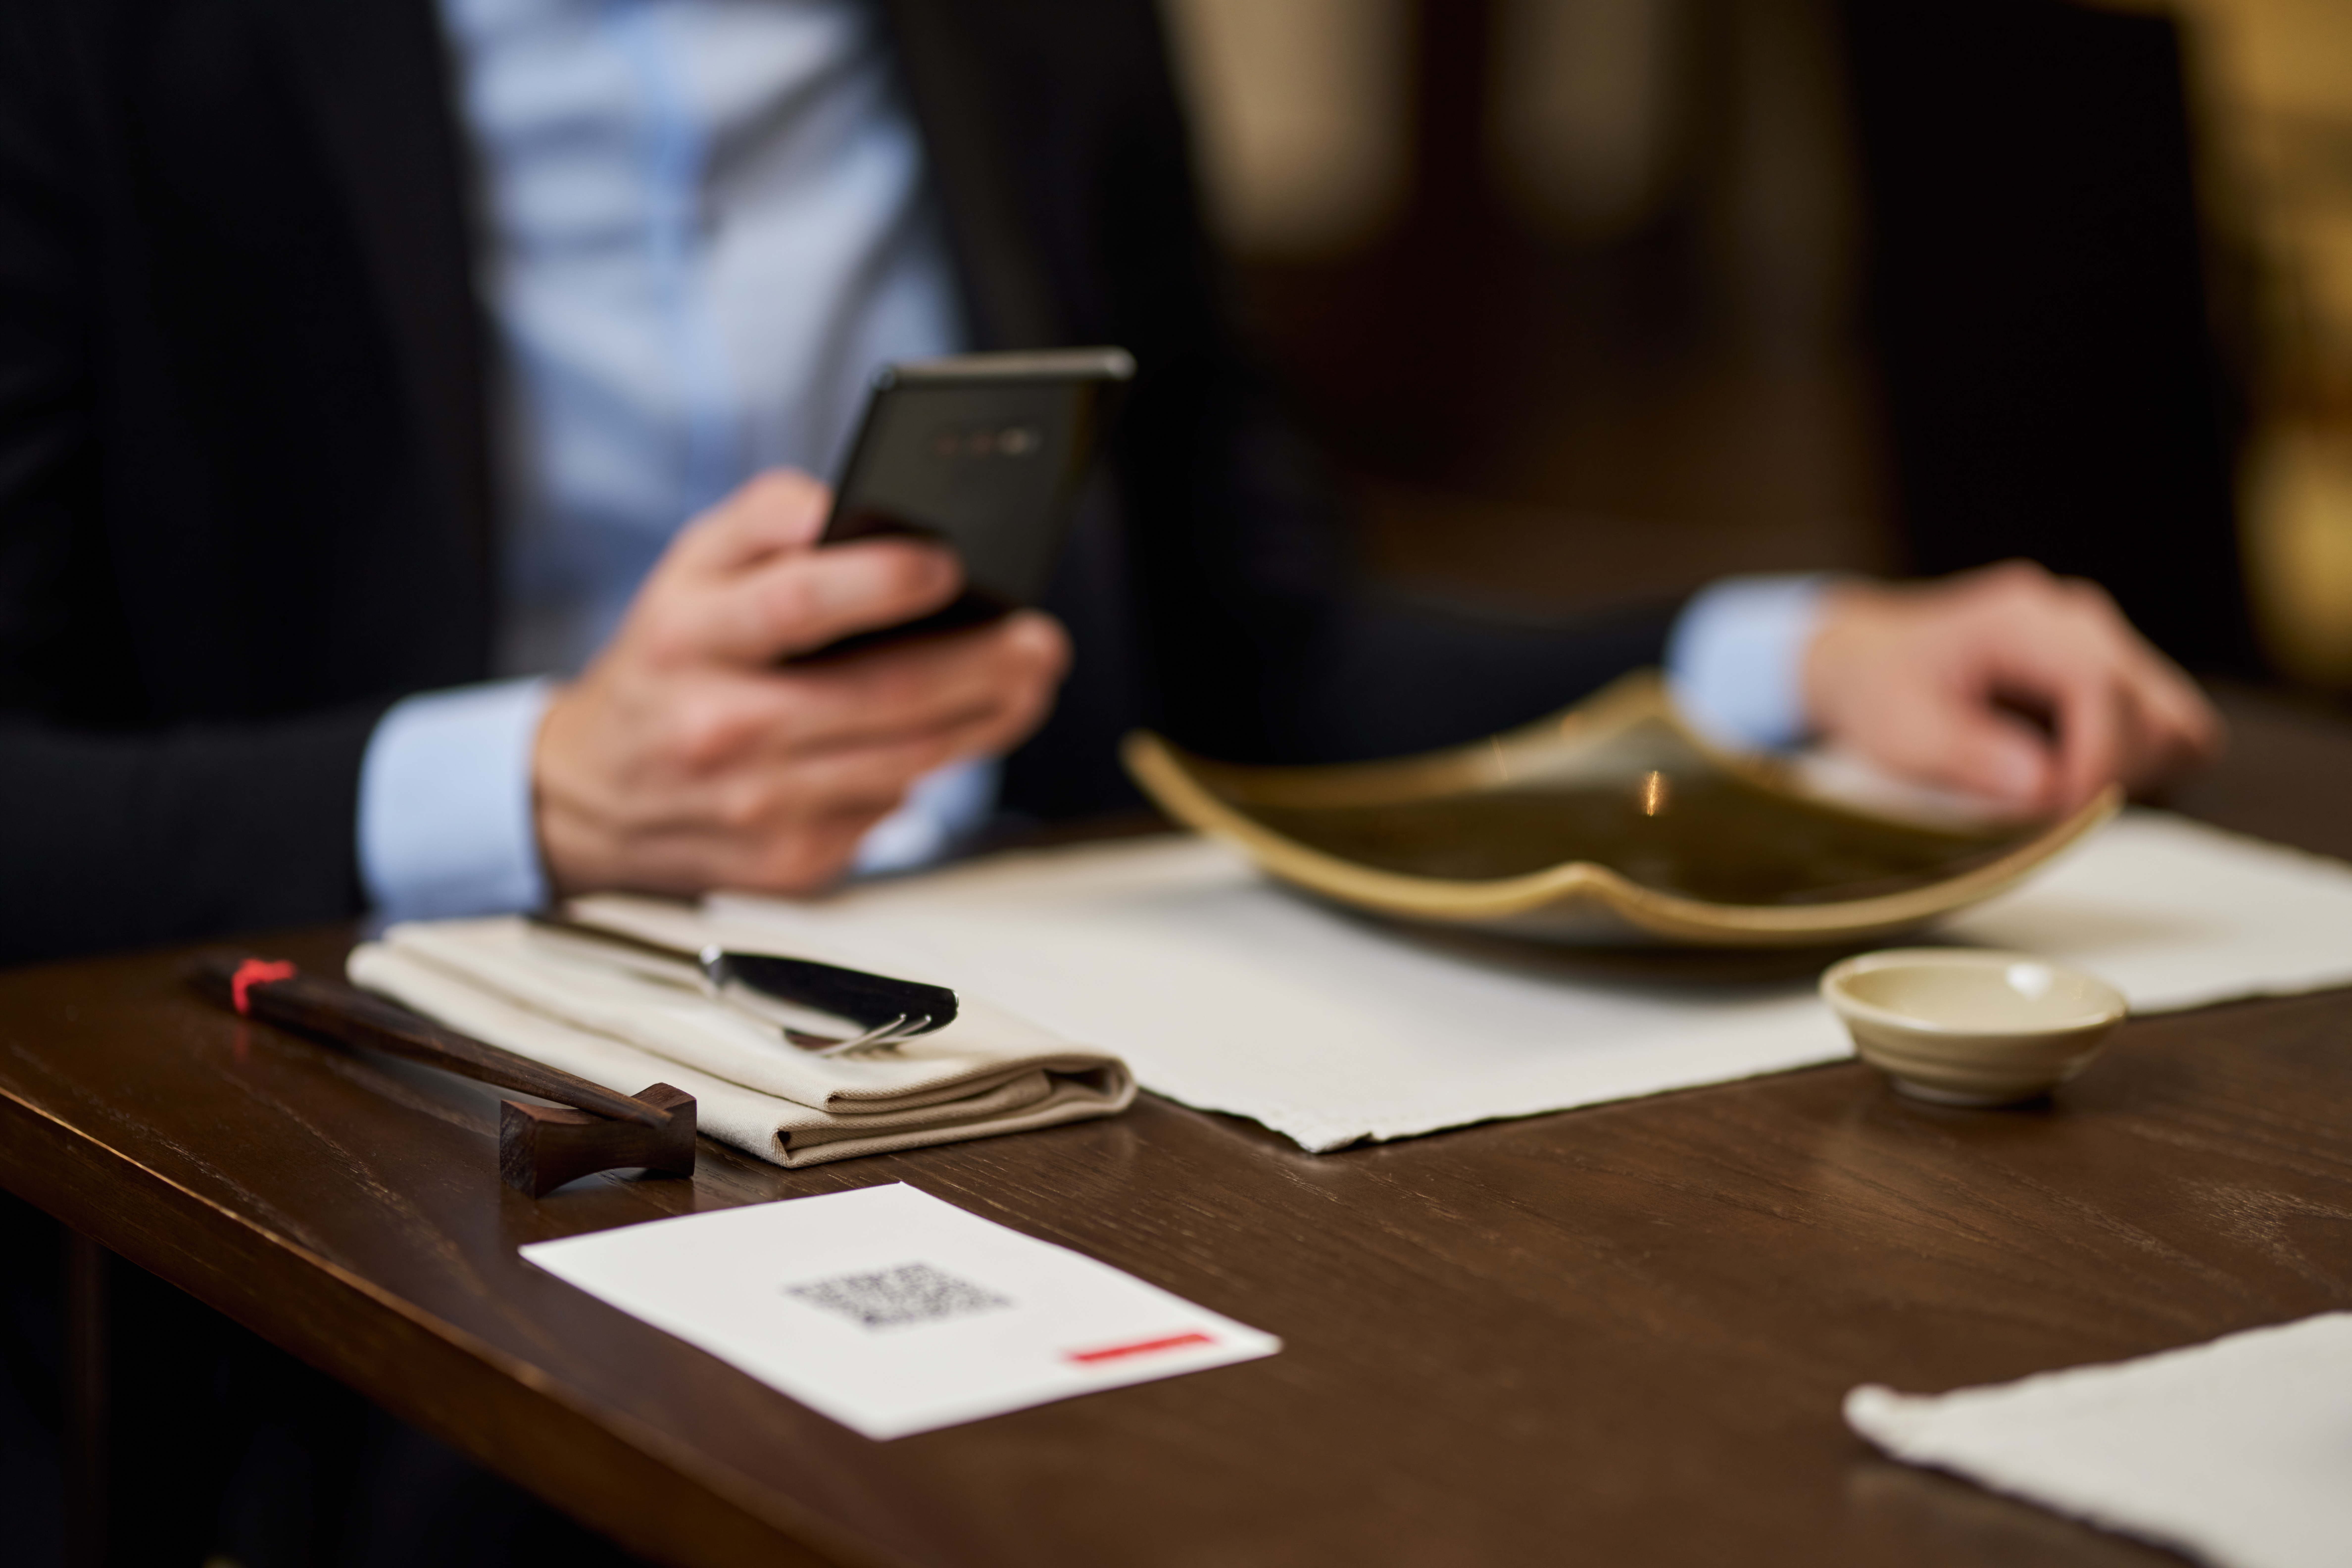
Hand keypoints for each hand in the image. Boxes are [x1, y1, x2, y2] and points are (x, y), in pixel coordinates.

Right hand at [533, 470, 1068, 896]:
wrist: (591, 793)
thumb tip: (850, 504)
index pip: (796, 605)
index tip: (950, 562)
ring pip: (905, 762)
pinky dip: (928, 770)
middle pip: (879, 697)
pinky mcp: (789, 862)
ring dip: (985, 721)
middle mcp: (720, 727)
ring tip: (1030, 680)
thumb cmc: (668, 660)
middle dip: (980, 667)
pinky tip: (953, 736)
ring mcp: (757, 807)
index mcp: (691, 639)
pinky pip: (887, 810)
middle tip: (1041, 640)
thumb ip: (770, 516)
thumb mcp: (691, 566)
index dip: (879, 582)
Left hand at [1801, 561, 2222, 814]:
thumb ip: (1971, 757)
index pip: (2102, 687)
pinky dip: (2130, 765)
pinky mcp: (2110, 673)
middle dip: (2115, 771)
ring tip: (2058, 792)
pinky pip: (2160, 729)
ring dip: (2130, 772)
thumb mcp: (1902, 731)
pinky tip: (2070, 774)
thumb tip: (2045, 787)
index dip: (2094, 760)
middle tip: (2049, 808)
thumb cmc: (1881, 690)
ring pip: (2174, 723)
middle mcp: (2078, 620)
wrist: (1870, 658)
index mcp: (2025, 620)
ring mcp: (2102, 643)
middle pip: (2157, 708)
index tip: (2057, 808)